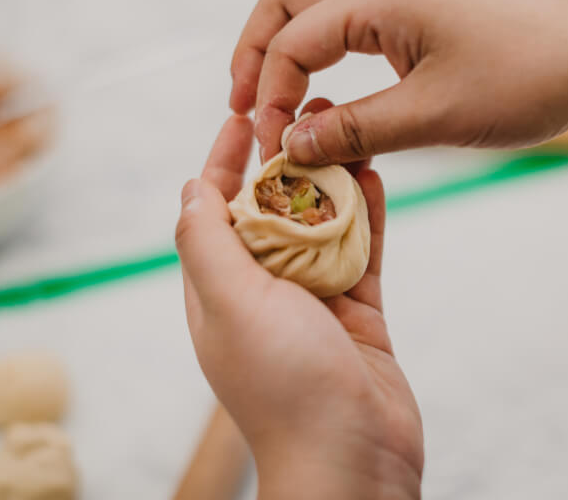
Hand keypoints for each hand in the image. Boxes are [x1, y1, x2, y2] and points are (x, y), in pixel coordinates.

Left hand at [175, 111, 422, 499]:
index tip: (242, 114)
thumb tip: (191, 185)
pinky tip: (377, 174)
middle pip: (271, 209)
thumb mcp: (229, 303)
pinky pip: (361, 248)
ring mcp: (312, 300)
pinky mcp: (356, 310)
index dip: (225, 160)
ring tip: (347, 128)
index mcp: (219, 289)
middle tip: (307, 109)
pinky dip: (368, 213)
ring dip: (331, 178)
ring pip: (320, 222)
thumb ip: (206, 242)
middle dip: (284, 160)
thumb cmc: (283, 383)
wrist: (352, 459)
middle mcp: (261, 290)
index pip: (215, 209)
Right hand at [229, 0, 567, 163]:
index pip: (291, 42)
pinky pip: (343, 0)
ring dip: (279, 30)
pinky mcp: (414, 7)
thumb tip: (293, 146)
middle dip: (255, 51)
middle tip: (242, 106)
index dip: (269, 97)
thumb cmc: (527, 78)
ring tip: (265, 78)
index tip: (272, 148)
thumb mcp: (433, 116)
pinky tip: (319, 64)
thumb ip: (354, 131)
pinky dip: (315, 29)